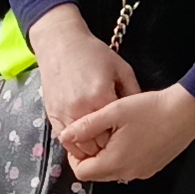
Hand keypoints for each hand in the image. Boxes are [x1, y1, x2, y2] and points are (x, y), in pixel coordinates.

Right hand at [27, 1, 134, 135]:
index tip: (127, 136)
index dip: (123, 138)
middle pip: (98, 145)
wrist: (61, 44)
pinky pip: (64, 141)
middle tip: (115, 143)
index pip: (116, 133)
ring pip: (80, 148)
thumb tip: (142, 116)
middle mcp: (81, 109)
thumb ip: (133, 93)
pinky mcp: (52, 116)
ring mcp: (64, 114)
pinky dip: (75, 144)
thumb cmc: (93, 54)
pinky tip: (85, 139)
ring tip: (100, 143)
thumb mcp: (121, 69)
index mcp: (101, 97)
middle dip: (108, 147)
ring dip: (91, 149)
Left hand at [61, 80, 194, 185]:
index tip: (78, 138)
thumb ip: (86, 125)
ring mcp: (142, 172)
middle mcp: (128, 173)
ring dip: (105, 155)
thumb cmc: (152, 108)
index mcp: (116, 162)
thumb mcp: (113, 111)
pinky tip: (127, 135)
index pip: (82, 173)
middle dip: (89, 156)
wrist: (187, 111)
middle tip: (92, 132)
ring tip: (111, 131)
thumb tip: (65, 136)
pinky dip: (121, 156)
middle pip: (96, 174)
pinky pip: (127, 167)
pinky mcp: (152, 167)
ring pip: (111, 171)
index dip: (74, 156)